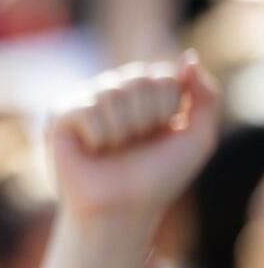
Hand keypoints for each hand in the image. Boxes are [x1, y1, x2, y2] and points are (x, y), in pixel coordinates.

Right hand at [50, 53, 219, 226]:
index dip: (167, 108)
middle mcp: (116, 94)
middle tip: (135, 145)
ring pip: (112, 91)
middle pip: (138, 79)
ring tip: (113, 151)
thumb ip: (207, 96)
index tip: (160, 134)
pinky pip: (87, 108)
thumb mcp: (198, 138)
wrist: (122, 210)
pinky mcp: (61, 116)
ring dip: (122, 130)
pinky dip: (98, 136)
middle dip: (145, 118)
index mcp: (146, 96)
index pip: (164, 76)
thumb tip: (187, 57)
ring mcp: (88, 102)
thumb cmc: (157, 179)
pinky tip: (92, 151)